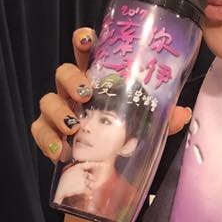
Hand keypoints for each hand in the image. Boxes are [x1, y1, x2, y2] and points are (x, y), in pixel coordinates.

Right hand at [30, 27, 193, 162]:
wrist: (113, 180)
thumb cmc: (127, 143)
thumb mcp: (150, 131)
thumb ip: (164, 120)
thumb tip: (182, 112)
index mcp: (98, 81)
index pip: (87, 53)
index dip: (83, 41)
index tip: (87, 40)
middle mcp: (75, 92)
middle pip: (63, 72)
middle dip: (71, 79)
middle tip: (86, 94)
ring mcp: (59, 113)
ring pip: (48, 100)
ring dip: (58, 111)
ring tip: (73, 127)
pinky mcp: (49, 135)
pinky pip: (39, 131)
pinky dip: (48, 140)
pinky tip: (62, 151)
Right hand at [54, 160, 104, 202]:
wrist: (58, 191)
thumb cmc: (62, 183)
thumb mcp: (67, 173)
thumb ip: (76, 171)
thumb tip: (82, 172)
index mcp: (76, 167)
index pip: (89, 164)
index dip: (97, 164)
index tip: (104, 165)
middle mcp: (81, 172)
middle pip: (91, 177)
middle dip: (89, 181)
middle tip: (82, 185)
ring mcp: (83, 180)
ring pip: (91, 184)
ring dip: (88, 188)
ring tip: (79, 190)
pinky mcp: (83, 187)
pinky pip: (89, 191)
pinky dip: (87, 193)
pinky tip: (81, 194)